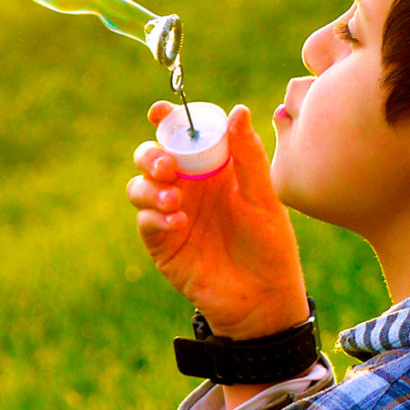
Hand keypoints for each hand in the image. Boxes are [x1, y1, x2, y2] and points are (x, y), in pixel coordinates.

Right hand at [127, 102, 309, 338]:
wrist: (263, 299)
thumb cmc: (270, 246)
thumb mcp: (264, 197)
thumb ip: (248, 155)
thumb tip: (237, 111)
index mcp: (213, 169)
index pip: (185, 136)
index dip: (168, 120)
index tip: (160, 113)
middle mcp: (188, 187)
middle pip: (152, 157)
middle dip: (151, 155)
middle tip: (168, 167)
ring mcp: (172, 214)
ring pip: (139, 186)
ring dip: (150, 187)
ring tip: (175, 201)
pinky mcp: (162, 243)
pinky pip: (145, 221)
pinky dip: (155, 216)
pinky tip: (178, 223)